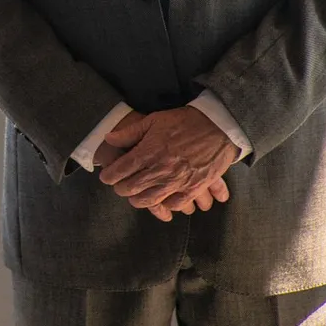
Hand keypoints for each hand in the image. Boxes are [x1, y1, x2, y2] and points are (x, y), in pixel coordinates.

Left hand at [99, 107, 238, 221]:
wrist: (219, 127)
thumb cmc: (184, 121)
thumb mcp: (154, 120)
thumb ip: (130, 133)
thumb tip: (108, 139)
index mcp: (148, 152)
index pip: (120, 171)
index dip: (109, 176)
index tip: (106, 177)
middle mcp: (160, 170)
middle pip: (131, 188)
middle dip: (121, 189)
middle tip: (120, 186)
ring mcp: (177, 181)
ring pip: (150, 200)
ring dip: (139, 200)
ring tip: (136, 195)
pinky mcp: (194, 187)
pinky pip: (176, 204)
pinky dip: (166, 205)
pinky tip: (162, 199)